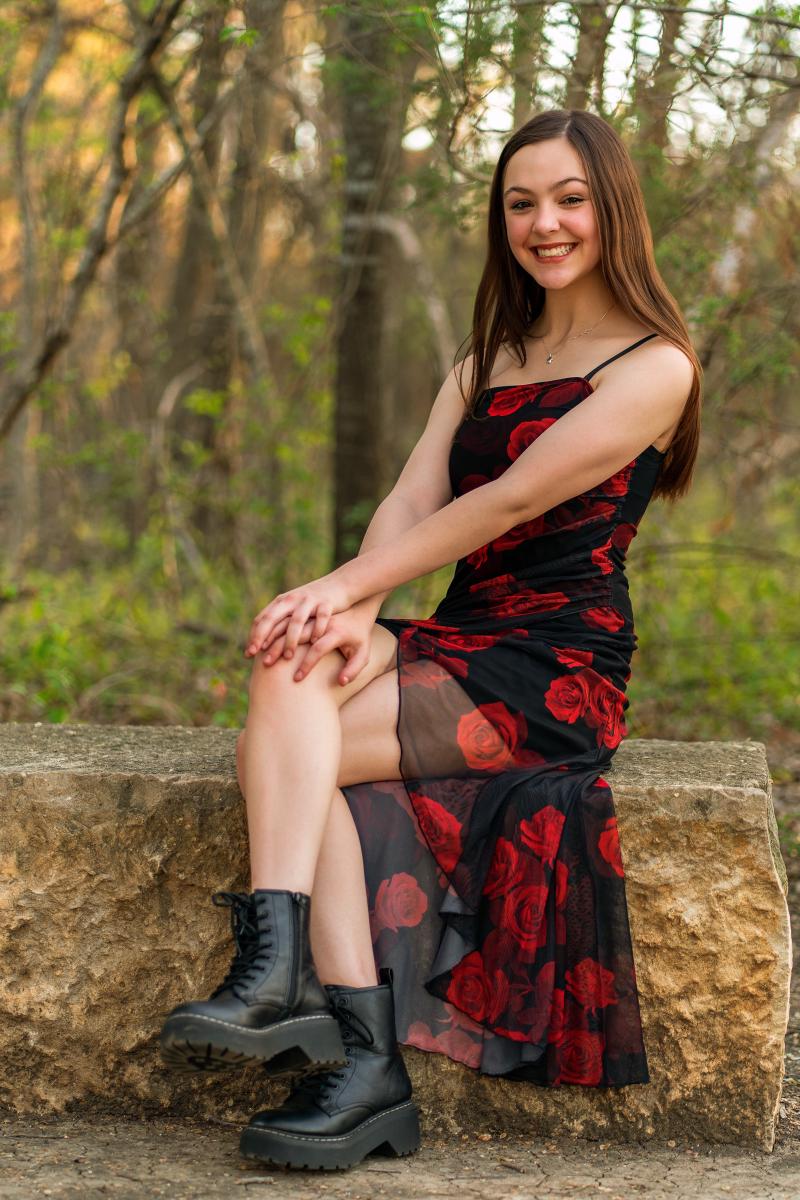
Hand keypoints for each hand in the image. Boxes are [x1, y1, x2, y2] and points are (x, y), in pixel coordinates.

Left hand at [244, 572, 352, 661]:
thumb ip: (280, 621)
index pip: (262, 619)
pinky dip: (317, 629)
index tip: (248, 654)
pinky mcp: (326, 602)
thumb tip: (261, 643)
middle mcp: (292, 599)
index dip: (254, 636)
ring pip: (296, 620)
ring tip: (288, 657)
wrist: (341, 583)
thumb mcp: (294, 607)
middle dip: (264, 638)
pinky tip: (314, 642)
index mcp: (281, 601)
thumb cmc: (314, 602)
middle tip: (261, 658)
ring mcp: (309, 600)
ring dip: (291, 639)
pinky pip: (321, 617)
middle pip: (273, 618)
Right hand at [259, 602, 379, 685]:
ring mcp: (311, 610)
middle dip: (279, 646)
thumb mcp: (363, 653)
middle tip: (266, 665)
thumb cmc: (359, 635)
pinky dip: (269, 626)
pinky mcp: (302, 608)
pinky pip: (282, 616)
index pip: (319, 648)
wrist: (357, 606)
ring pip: (286, 619)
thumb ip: (354, 670)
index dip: (307, 664)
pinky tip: (259, 640)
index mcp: (338, 630)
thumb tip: (341, 682)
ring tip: (255, 653)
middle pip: (296, 628)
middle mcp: (321, 616)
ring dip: (269, 634)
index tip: (296, 679)